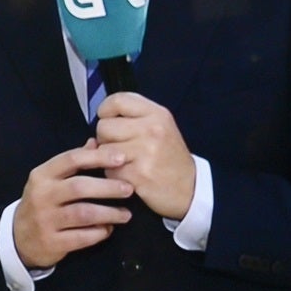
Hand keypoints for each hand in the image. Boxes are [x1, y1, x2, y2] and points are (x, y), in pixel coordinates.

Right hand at [12, 139, 134, 267]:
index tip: (122, 158)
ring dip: (109, 213)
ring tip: (126, 214)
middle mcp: (42, 196)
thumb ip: (72, 162)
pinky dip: (99, 233)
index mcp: (42, 175)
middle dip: (108, 188)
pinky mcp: (52, 242)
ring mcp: (45, 220)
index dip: (98, 157)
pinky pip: (82, 237)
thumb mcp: (50, 180)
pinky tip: (108, 229)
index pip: (71, 159)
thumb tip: (95, 142)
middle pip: (79, 187)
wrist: (18, 237)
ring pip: (83, 214)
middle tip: (130, 189)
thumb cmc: (42, 203)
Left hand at [94, 91, 196, 220]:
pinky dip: (113, 175)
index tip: (109, 121)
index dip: (106, 111)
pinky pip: (108, 170)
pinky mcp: (138, 173)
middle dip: (105, 138)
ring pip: (102, 148)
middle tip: (121, 147)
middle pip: (104, 126)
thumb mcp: (160, 128)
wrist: (189, 189)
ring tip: (125, 162)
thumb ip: (133, 117)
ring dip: (107, 159)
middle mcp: (152, 130)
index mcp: (157, 114)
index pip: (117, 100)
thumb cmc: (168, 157)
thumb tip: (100, 118)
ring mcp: (145, 152)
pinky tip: (129, 176)